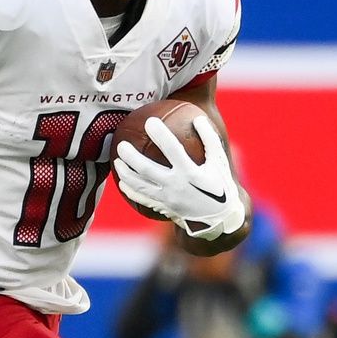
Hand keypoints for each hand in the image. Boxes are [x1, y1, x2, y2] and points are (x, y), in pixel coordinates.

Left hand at [113, 114, 245, 239]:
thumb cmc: (220, 185)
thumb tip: (198, 118)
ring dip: (126, 173)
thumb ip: (209, 139)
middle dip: (131, 156)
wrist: (219, 219)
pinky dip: (131, 191)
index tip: (150, 121)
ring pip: (140, 186)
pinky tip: (122, 182)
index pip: (172, 150)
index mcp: (191, 173)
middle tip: (121, 145)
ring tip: (117, 161)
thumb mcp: (219, 161)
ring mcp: (168, 199)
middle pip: (147, 169)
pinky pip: (142, 199)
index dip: (161, 135)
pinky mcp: (164, 208)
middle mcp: (177, 186)